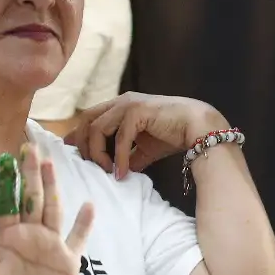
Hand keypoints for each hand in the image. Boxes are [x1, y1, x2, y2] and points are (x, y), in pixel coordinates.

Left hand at [0, 142, 94, 274]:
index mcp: (8, 239)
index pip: (8, 202)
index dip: (8, 181)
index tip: (7, 157)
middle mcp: (29, 237)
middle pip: (32, 198)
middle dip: (31, 173)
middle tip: (30, 146)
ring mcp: (50, 247)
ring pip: (53, 209)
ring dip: (53, 187)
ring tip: (51, 164)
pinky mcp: (68, 262)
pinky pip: (78, 237)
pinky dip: (84, 222)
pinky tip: (89, 205)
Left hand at [64, 92, 227, 179]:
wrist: (199, 127)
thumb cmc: (174, 135)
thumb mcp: (144, 149)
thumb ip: (128, 156)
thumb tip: (116, 172)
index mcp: (120, 106)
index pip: (90, 118)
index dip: (79, 136)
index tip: (74, 155)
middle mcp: (121, 102)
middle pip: (86, 120)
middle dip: (84, 145)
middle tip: (89, 167)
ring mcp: (128, 104)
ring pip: (97, 128)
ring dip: (98, 153)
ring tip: (107, 171)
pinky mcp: (138, 111)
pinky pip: (120, 138)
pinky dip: (119, 158)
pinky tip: (122, 173)